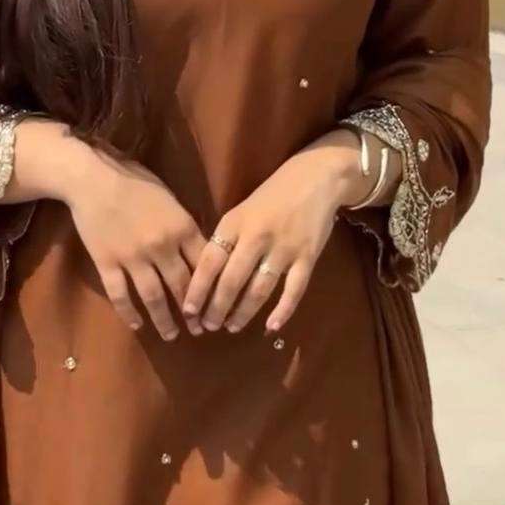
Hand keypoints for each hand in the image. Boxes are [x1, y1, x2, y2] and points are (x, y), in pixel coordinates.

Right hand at [65, 145, 208, 340]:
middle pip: (182, 286)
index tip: (217, 305)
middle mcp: (161, 246)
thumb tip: (198, 249)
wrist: (93, 177)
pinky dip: (130, 313)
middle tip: (199, 329)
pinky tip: (137, 325)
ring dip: (165, 320)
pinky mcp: (108, 263)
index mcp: (181, 227)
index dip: (212, 288)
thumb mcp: (169, 198)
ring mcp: (133, 257)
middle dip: (192, 311)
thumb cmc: (135, 180)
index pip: (203, 265)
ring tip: (172, 336)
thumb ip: (184, 225)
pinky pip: (121, 295)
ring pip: (154, 297)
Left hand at [182, 134, 359, 334]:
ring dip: (243, 312)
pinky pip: (294, 290)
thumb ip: (227, 238)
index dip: (197, 289)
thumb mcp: (242, 210)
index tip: (188, 311)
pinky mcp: (308, 256)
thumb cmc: (273, 194)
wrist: (316, 177)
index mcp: (235, 222)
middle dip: (217, 308)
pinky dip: (282, 311)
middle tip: (208, 326)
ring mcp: (284, 247)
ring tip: (231, 327)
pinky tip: (271, 327)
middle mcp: (257, 235)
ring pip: (259, 289)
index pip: (210, 261)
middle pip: (232, 280)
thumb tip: (206, 275)